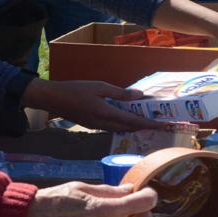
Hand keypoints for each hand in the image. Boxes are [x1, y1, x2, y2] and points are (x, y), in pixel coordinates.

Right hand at [21, 79, 174, 131]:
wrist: (54, 99)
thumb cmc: (76, 89)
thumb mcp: (100, 87)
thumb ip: (120, 93)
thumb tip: (139, 96)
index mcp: (107, 113)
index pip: (134, 121)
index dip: (150, 124)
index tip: (164, 125)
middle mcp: (104, 124)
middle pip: (130, 128)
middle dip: (145, 127)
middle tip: (159, 123)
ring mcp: (98, 127)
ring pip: (121, 129)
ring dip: (135, 127)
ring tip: (147, 121)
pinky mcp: (93, 126)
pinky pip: (113, 128)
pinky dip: (123, 125)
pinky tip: (127, 119)